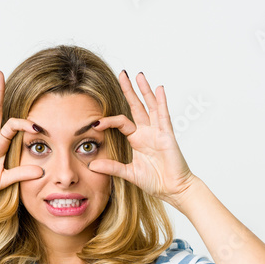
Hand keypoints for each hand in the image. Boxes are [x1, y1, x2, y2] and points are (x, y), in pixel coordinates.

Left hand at [87, 70, 197, 209]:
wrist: (173, 189)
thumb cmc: (155, 181)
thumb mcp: (129, 173)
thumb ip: (111, 167)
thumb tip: (92, 166)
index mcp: (137, 140)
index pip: (120, 122)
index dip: (108, 121)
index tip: (95, 123)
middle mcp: (147, 132)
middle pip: (136, 106)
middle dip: (129, 90)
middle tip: (122, 74)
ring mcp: (158, 131)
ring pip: (150, 106)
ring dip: (145, 90)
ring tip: (139, 75)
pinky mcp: (167, 135)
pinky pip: (163, 115)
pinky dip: (161, 102)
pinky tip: (159, 89)